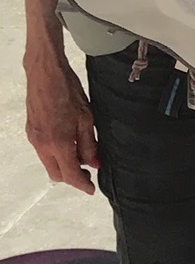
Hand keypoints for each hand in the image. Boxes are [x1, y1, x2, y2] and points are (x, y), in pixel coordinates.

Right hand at [25, 42, 97, 194]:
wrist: (45, 74)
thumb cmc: (68, 91)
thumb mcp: (87, 118)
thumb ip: (89, 143)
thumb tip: (95, 163)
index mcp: (59, 143)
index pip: (70, 174)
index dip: (82, 184)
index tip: (91, 189)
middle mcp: (43, 145)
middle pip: (57, 174)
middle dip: (73, 177)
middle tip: (89, 173)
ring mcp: (34, 139)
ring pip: (49, 164)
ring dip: (64, 165)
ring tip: (82, 156)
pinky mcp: (31, 132)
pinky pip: (43, 152)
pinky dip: (56, 155)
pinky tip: (69, 144)